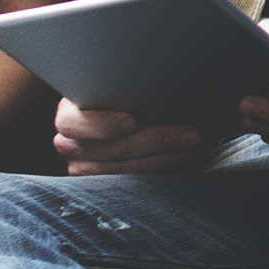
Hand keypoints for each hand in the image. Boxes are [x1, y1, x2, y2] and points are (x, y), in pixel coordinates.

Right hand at [58, 100, 221, 175]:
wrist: (114, 114)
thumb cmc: (120, 96)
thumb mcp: (116, 87)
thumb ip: (129, 88)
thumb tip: (169, 82)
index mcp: (68, 116)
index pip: (75, 124)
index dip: (104, 125)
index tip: (132, 122)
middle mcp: (70, 145)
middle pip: (114, 150)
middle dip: (159, 141)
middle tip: (193, 134)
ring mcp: (85, 169)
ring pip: (130, 171)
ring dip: (171, 159)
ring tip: (199, 147)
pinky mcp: (103, 186)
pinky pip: (139, 185)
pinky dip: (169, 171)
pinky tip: (192, 161)